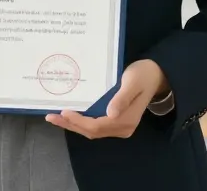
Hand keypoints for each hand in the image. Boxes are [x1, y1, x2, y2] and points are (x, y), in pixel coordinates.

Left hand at [45, 59, 168, 138]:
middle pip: (92, 131)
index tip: (64, 112)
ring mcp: (120, 126)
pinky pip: (96, 126)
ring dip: (73, 125)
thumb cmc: (143, 75)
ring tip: (55, 118)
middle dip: (70, 125)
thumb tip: (110, 114)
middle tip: (50, 117)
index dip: (79, 121)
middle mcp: (122, 127)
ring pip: (92, 130)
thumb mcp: (132, 82)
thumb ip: (122, 98)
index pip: (97, 126)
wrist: (155, 75)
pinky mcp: (116, 121)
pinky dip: (81, 122)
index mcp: (126, 120)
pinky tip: (70, 116)